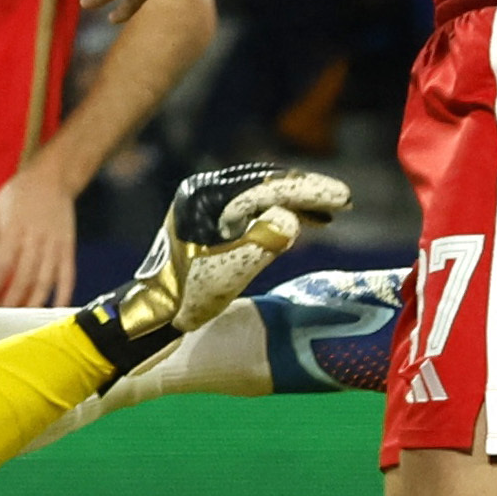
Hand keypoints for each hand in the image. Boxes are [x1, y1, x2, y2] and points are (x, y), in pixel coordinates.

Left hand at [0, 159, 82, 306]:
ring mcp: (55, 245)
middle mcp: (35, 240)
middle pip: (23, 278)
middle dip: (10, 302)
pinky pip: (67, 276)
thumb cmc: (17, 195)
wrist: (53, 179)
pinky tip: (54, 311)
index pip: (1, 266)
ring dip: (33, 303)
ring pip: (45, 281)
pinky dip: (63, 295)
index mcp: (13, 230)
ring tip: (20, 321)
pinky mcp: (69, 249)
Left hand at [100, 161, 354, 352]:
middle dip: (306, 191)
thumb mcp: (230, 272)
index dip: (307, 191)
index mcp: (204, 198)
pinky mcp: (209, 214)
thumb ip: (262, 242)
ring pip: (262, 192)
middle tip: (343, 199)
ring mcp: (204, 201)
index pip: (265, 187)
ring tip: (332, 211)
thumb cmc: (188, 296)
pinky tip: (304, 221)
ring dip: (296, 201)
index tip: (341, 197)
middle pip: (265, 183)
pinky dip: (279, 211)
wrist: (153, 312)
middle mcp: (202, 190)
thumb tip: (291, 217)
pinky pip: (252, 205)